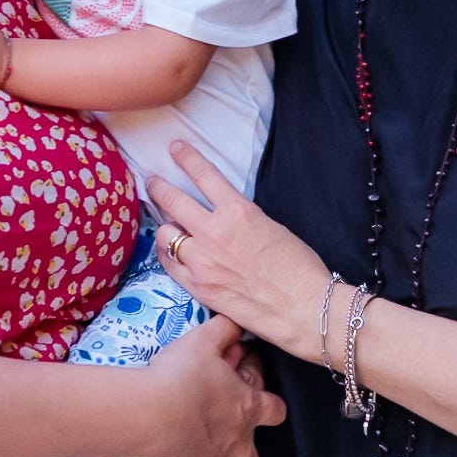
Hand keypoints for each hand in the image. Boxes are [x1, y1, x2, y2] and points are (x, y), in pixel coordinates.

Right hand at [136, 313, 282, 456]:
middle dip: (244, 446)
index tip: (249, 384)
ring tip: (195, 439)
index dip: (269, 400)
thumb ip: (225, 329)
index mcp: (246, 408)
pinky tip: (170, 445)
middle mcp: (235, 441)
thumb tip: (237, 323)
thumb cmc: (180, 376)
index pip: (276, 410)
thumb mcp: (204, 340)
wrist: (147, 415)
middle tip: (224, 426)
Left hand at [147, 143, 335, 361]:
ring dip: (165, 226)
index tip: (175, 148)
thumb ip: (241, 218)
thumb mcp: (271, 226)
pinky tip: (169, 251)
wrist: (304, 308)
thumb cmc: (298, 268)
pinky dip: (166, 254)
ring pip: (165, 234)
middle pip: (173, 201)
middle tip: (153, 182)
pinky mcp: (198, 287)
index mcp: (238, 211)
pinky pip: (169, 264)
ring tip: (166, 225)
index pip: (204, 175)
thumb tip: (223, 216)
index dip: (186, 158)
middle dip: (159, 188)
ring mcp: (202, 261)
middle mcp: (214, 233)